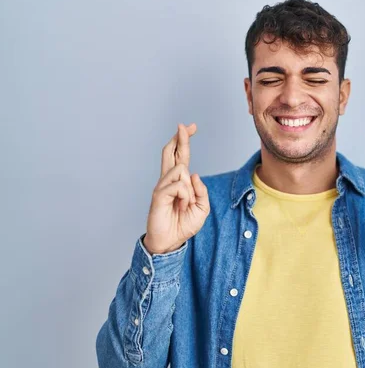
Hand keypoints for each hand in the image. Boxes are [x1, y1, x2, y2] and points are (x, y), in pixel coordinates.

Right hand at [143, 123, 209, 254]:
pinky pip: (179, 185)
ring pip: (181, 170)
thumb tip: (194, 174)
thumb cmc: (184, 224)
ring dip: (190, 189)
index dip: (184, 141)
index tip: (190, 127)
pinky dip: (185, 196)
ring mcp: (162, 186)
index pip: (181, 156)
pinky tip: (181, 205)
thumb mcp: (202, 208)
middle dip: (179, 138)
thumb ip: (202, 191)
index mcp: (179, 181)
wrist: (171, 241)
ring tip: (185, 204)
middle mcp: (168, 180)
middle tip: (183, 125)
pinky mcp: (158, 194)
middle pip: (171, 152)